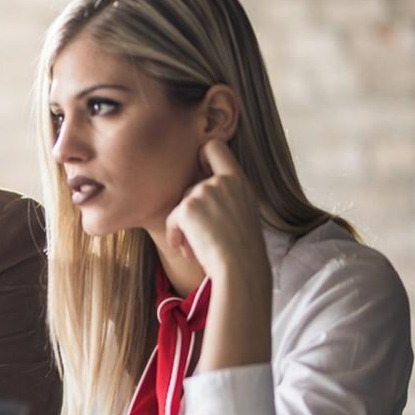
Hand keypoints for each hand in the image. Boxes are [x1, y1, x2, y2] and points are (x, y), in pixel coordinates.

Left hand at [164, 139, 269, 287]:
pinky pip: (172, 219)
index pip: (215, 147)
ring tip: (197, 247)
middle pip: (191, 187)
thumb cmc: (242, 247)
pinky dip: (174, 234)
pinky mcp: (188, 207)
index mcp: (238, 180)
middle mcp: (221, 181)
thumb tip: (195, 194)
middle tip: (202, 235)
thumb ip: (225, 195)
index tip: (199, 170)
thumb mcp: (242, 211)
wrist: (241, 267)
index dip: (201, 154)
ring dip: (184, 228)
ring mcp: (204, 192)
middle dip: (191, 213)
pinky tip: (184, 248)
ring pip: (182, 206)